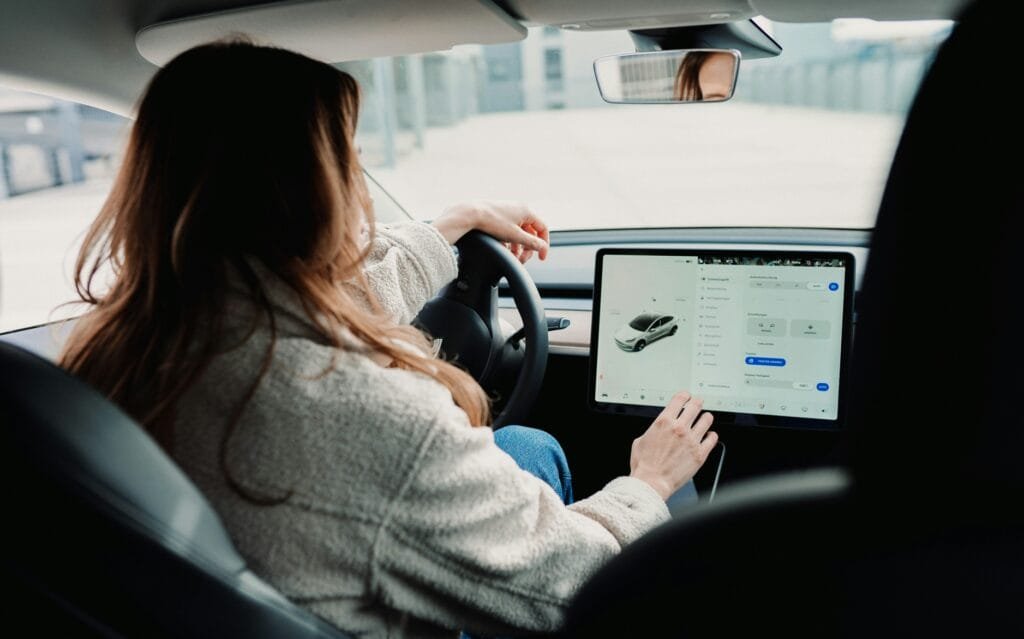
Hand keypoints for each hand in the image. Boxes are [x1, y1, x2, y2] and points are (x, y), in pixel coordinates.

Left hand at [432, 200, 549, 262]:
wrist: (470, 214)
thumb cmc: (492, 222)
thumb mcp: (515, 236)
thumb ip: (531, 242)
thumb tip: (542, 247)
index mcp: (526, 211)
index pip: (543, 228)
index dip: (544, 244)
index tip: (541, 257)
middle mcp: (519, 209)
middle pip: (531, 232)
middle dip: (528, 248)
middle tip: (523, 260)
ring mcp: (509, 212)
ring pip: (520, 233)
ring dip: (518, 247)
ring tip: (513, 258)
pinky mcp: (499, 216)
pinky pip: (510, 231)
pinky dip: (510, 241)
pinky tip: (505, 250)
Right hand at [629, 391, 717, 499]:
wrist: (652, 482)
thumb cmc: (644, 465)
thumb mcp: (640, 441)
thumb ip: (653, 431)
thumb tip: (657, 430)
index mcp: (664, 422)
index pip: (680, 399)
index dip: (684, 395)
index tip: (686, 397)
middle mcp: (679, 428)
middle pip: (695, 406)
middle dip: (697, 402)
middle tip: (697, 403)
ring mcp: (692, 440)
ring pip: (707, 419)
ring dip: (705, 418)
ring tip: (705, 419)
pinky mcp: (700, 453)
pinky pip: (713, 438)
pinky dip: (711, 435)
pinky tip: (708, 436)